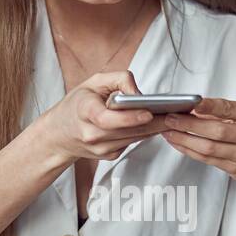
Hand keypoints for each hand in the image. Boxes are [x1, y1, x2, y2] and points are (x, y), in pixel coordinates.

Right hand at [42, 69, 172, 163]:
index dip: (129, 118)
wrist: (58, 134)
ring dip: (154, 128)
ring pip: (134, 138)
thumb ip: (118, 79)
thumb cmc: (77, 104)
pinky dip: (144, 133)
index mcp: (84, 112)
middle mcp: (91, 134)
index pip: (107, 119)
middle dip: (154, 122)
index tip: (148, 112)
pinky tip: (157, 124)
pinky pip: (131, 143)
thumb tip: (140, 93)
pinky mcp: (108, 156)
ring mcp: (100, 149)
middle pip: (127, 130)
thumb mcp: (93, 82)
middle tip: (177, 113)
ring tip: (173, 116)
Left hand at [162, 97, 235, 190]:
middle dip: (188, 124)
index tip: (191, 103)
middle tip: (169, 118)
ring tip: (168, 132)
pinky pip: (207, 159)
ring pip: (209, 148)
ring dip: (184, 139)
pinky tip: (178, 143)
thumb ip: (223, 113)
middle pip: (216, 131)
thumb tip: (192, 109)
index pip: (228, 109)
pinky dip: (190, 150)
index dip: (209, 106)